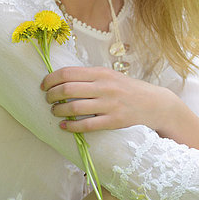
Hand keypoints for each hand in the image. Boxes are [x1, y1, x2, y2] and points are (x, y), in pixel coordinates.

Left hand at [40, 66, 175, 133]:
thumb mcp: (110, 76)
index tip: (44, 85)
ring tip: (55, 112)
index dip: (51, 79)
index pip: (68, 73)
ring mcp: (109, 105)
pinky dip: (71, 127)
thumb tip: (62, 79)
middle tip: (47, 99)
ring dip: (58, 111)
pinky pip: (86, 125)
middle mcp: (104, 87)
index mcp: (101, 72)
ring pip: (73, 107)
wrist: (153, 103)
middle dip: (51, 95)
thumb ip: (89, 77)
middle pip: (67, 89)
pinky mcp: (113, 121)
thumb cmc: (127, 89)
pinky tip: (64, 127)